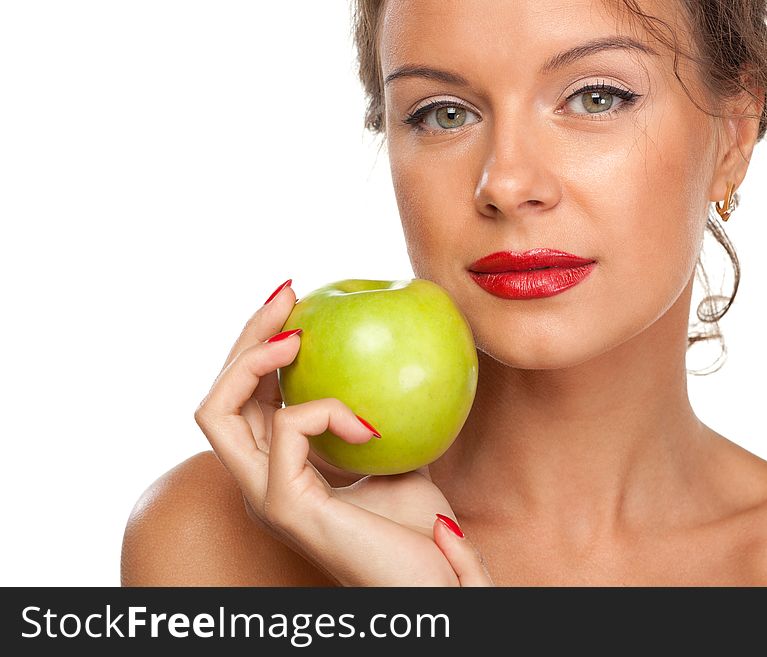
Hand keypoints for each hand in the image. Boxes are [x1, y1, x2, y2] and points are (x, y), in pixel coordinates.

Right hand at [193, 279, 492, 585]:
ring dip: (252, 358)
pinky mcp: (283, 505)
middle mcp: (260, 478)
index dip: (261, 343)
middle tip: (289, 295)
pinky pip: (285, 432)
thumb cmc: (420, 533)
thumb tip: (394, 356)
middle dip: (246, 335)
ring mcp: (264, 494)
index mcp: (281, 467)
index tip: (299, 301)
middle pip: (219, 394)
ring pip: (215, 410)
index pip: (248, 396)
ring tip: (297, 334)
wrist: (433, 590)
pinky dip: (323, 410)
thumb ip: (380, 414)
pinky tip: (367, 424)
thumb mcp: (399, 456)